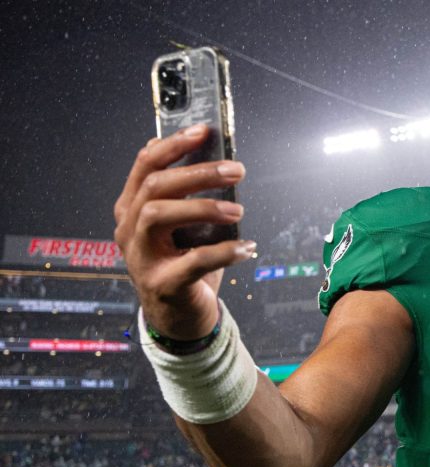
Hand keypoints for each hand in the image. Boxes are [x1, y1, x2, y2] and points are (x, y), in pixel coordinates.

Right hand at [113, 124, 254, 339]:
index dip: (174, 145)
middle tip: (236, 170)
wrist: (179, 319)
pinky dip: (224, 252)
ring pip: (159, 216)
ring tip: (237, 211)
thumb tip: (211, 157)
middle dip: (197, 173)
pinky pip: (193, 261)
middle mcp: (129, 230)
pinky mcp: (163, 285)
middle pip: (154, 186)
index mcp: (132, 209)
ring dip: (203, 207)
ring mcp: (141, 258)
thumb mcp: (183, 227)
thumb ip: (187, 196)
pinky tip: (247, 248)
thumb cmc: (184, 264)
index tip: (204, 131)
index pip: (146, 166)